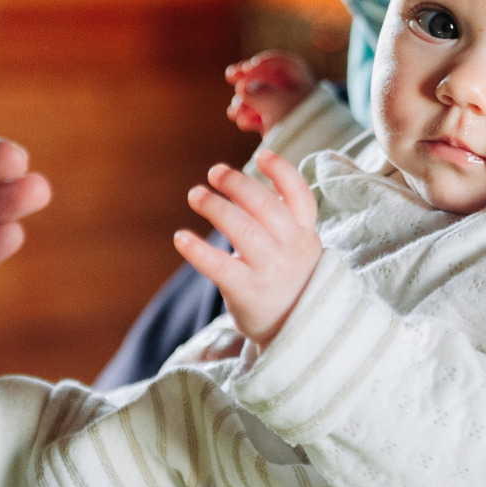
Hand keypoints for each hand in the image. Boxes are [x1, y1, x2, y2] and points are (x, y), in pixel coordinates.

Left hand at [173, 151, 319, 346]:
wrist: (293, 330)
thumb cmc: (287, 279)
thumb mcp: (296, 247)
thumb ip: (281, 218)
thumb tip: (243, 181)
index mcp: (305, 233)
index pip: (299, 196)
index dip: (282, 171)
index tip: (260, 155)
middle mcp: (293, 249)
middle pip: (265, 206)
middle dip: (237, 184)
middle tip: (214, 172)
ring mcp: (272, 271)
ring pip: (242, 229)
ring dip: (215, 206)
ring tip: (195, 194)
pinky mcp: (248, 292)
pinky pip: (219, 266)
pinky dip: (196, 249)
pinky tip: (180, 237)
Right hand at [225, 51, 314, 134]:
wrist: (311, 158)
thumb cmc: (299, 125)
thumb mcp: (279, 104)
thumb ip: (260, 92)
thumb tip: (244, 89)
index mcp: (302, 83)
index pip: (281, 64)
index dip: (262, 63)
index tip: (247, 70)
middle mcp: (294, 95)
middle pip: (267, 79)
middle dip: (247, 79)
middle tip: (230, 76)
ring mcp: (286, 112)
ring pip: (259, 98)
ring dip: (244, 101)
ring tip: (234, 110)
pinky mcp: (278, 129)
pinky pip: (260, 117)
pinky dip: (249, 117)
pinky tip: (243, 123)